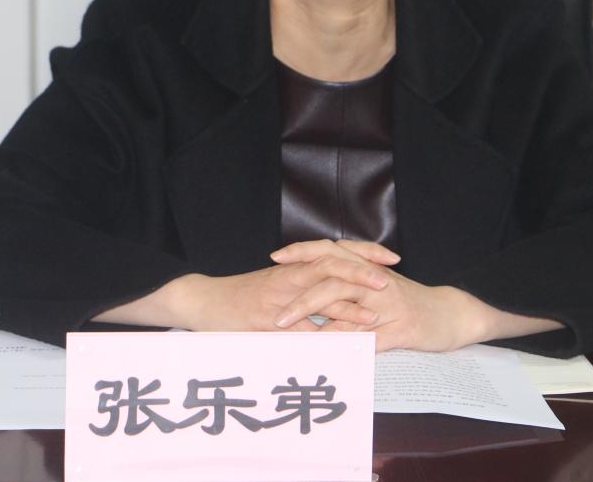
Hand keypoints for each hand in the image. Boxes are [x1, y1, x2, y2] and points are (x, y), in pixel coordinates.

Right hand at [151, 243, 394, 332]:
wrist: (202, 301)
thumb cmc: (240, 296)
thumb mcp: (274, 286)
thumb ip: (302, 288)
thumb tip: (336, 299)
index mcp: (294, 267)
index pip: (334, 251)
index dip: (363, 251)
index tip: (390, 256)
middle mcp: (288, 277)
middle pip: (330, 264)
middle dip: (361, 270)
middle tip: (388, 278)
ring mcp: (278, 298)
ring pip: (317, 293)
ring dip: (348, 304)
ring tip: (375, 314)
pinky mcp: (265, 320)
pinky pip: (297, 327)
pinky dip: (319, 333)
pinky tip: (338, 342)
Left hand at [270, 241, 469, 350]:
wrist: (451, 313)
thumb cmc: (409, 302)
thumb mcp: (377, 289)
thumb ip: (348, 290)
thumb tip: (313, 298)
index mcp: (368, 268)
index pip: (331, 252)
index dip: (303, 253)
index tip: (276, 258)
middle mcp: (375, 282)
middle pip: (334, 281)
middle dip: (303, 299)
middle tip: (278, 318)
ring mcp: (389, 304)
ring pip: (349, 308)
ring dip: (320, 325)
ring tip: (297, 339)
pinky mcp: (402, 328)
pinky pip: (371, 337)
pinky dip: (350, 346)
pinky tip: (331, 357)